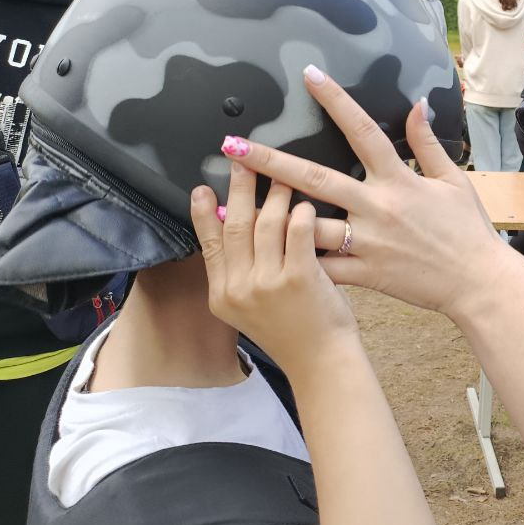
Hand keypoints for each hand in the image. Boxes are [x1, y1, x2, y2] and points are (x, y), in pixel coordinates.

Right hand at [189, 165, 357, 374]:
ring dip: (276, 195)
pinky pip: (297, 232)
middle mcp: (240, 288)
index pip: (208, 244)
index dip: (203, 213)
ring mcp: (268, 283)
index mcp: (223, 295)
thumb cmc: (294, 332)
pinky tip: (306, 204)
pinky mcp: (299, 278)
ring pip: (267, 223)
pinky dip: (301, 213)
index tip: (202, 187)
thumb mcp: (252, 307)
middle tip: (244, 161)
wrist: (321, 363)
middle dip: (239, 189)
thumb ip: (240, 271)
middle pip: (236, 225)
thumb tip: (230, 227)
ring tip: (284, 178)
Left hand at [220, 67, 516, 319]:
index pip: (362, 130)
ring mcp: (367, 243)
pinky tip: (259, 256)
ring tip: (226, 208)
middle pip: (314, 178)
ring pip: (306, 227)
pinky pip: (322, 268)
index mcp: (399, 180)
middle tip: (232, 147)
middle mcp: (377, 207)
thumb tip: (416, 105)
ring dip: (266, 217)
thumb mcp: (452, 180)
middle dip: (270, 161)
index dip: (336, 100)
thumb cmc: (468, 230)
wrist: (478, 282)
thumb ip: (426, 144)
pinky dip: (293, 262)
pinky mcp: (365, 274)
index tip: (309, 75)